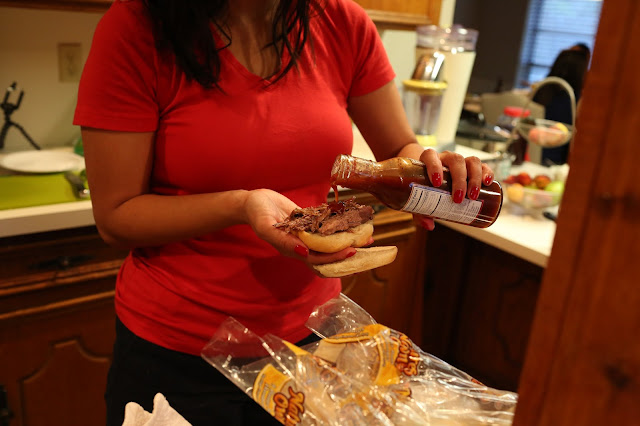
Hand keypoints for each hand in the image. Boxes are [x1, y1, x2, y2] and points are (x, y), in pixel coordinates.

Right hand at [244, 189, 358, 269]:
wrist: (253, 201)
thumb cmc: (257, 213)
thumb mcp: (265, 226)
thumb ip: (282, 240)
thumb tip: (303, 252)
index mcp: (292, 249)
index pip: (318, 260)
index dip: (335, 258)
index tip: (351, 251)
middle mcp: (302, 245)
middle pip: (328, 255)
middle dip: (347, 253)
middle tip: (366, 245)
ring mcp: (306, 235)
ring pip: (330, 242)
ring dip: (347, 240)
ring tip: (366, 236)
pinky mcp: (308, 224)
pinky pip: (326, 228)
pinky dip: (339, 227)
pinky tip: (353, 221)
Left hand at [413, 149, 494, 229]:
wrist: (433, 180)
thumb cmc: (424, 187)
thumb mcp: (419, 198)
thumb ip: (420, 211)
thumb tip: (429, 225)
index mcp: (430, 160)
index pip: (431, 156)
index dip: (434, 166)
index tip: (436, 182)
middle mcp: (446, 158)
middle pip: (456, 160)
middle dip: (459, 179)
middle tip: (458, 198)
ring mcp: (461, 161)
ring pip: (471, 161)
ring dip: (474, 178)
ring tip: (473, 196)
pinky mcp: (473, 167)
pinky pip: (483, 166)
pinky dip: (487, 172)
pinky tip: (488, 182)